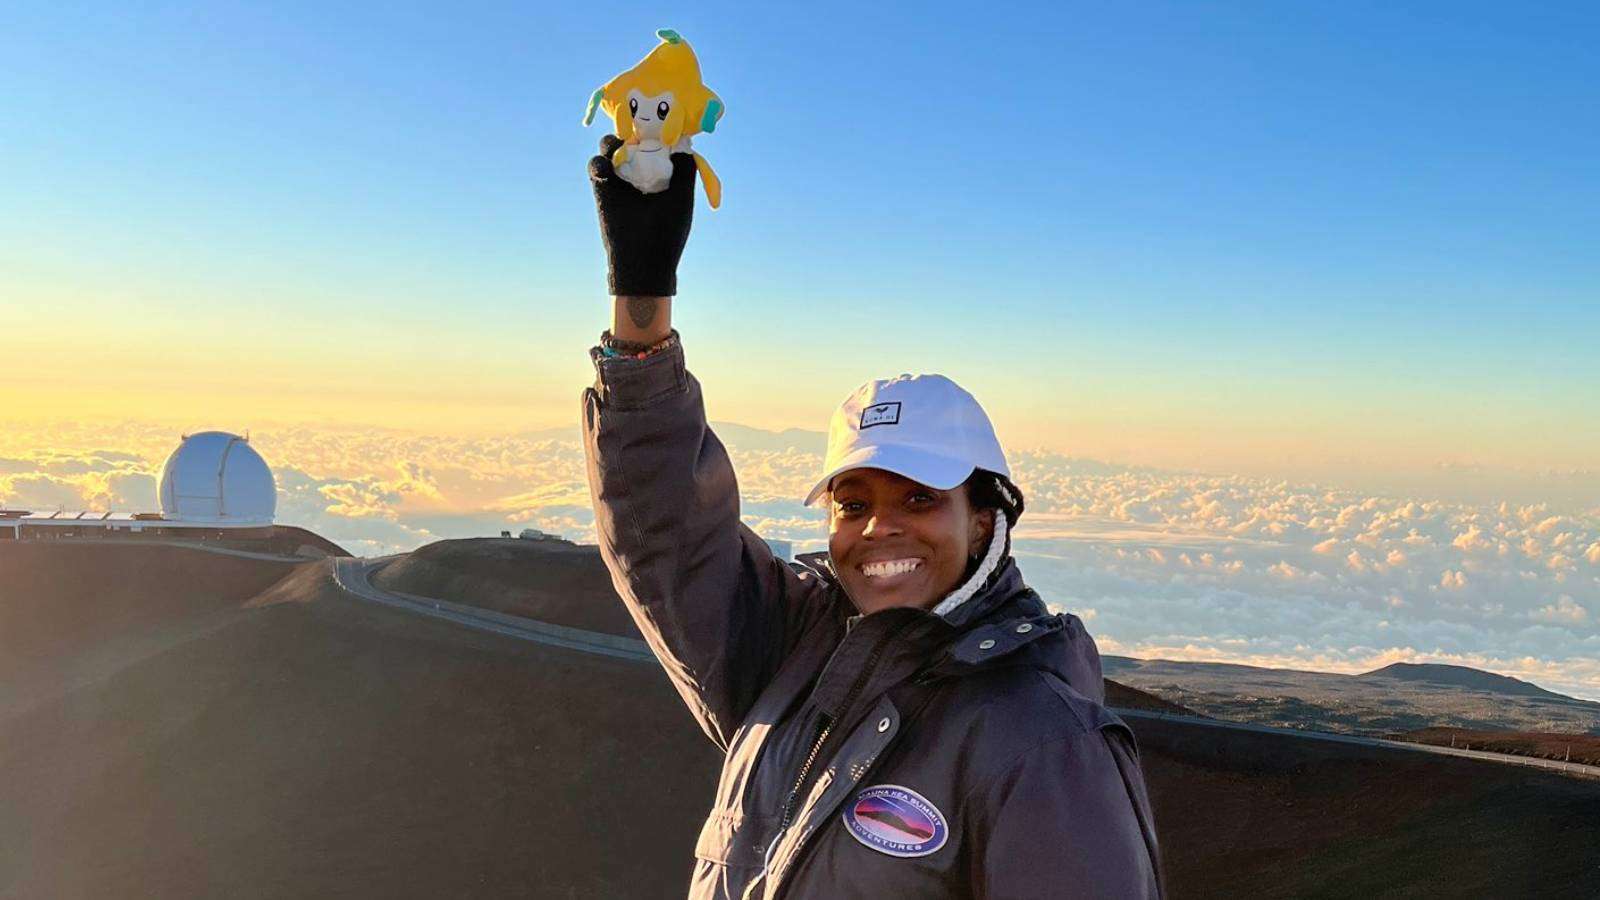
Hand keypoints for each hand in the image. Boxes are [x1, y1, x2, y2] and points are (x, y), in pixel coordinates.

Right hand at [589, 134, 696, 297]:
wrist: (644, 262)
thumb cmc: (667, 232)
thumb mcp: (682, 198)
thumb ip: (685, 170)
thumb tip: (684, 142)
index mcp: (661, 173)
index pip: (656, 142)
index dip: (656, 128)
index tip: (660, 117)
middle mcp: (640, 173)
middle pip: (631, 139)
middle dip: (632, 128)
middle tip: (637, 129)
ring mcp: (620, 180)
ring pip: (611, 148)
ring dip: (614, 141)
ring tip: (622, 145)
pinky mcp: (602, 189)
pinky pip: (596, 166)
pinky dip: (599, 162)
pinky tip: (607, 167)